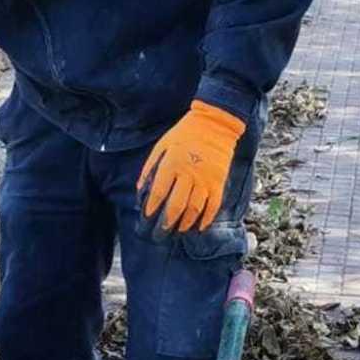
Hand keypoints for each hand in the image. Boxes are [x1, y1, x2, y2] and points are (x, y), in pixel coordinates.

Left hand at [138, 100, 246, 233]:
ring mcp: (206, 180)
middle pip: (176, 206)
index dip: (151, 208)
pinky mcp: (219, 182)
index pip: (159, 192)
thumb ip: (150, 168)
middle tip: (158, 235)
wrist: (215, 124)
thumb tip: (140, 191)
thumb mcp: (161, 146)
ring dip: (184, 224)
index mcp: (172, 164)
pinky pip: (213, 206)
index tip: (146, 219)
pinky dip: (206, 219)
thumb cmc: (184, 135)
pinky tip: (198, 228)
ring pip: (194, 209)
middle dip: (165, 224)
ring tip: (176, 232)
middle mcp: (189, 174)